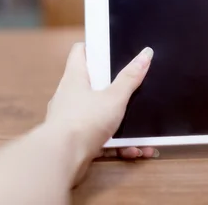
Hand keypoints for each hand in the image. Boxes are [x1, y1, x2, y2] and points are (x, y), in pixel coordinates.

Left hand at [46, 43, 157, 166]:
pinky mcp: (74, 141)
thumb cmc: (84, 121)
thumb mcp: (114, 97)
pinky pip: (98, 138)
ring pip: (97, 115)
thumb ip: (130, 77)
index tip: (111, 48)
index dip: (94, 48)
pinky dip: (116, 144)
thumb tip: (145, 54)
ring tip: (140, 130)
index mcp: (74, 77)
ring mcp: (70, 119)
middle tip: (132, 87)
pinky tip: (133, 150)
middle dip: (112, 87)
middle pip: (91, 83)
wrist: (61, 159)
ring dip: (119, 122)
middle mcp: (68, 96)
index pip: (80, 52)